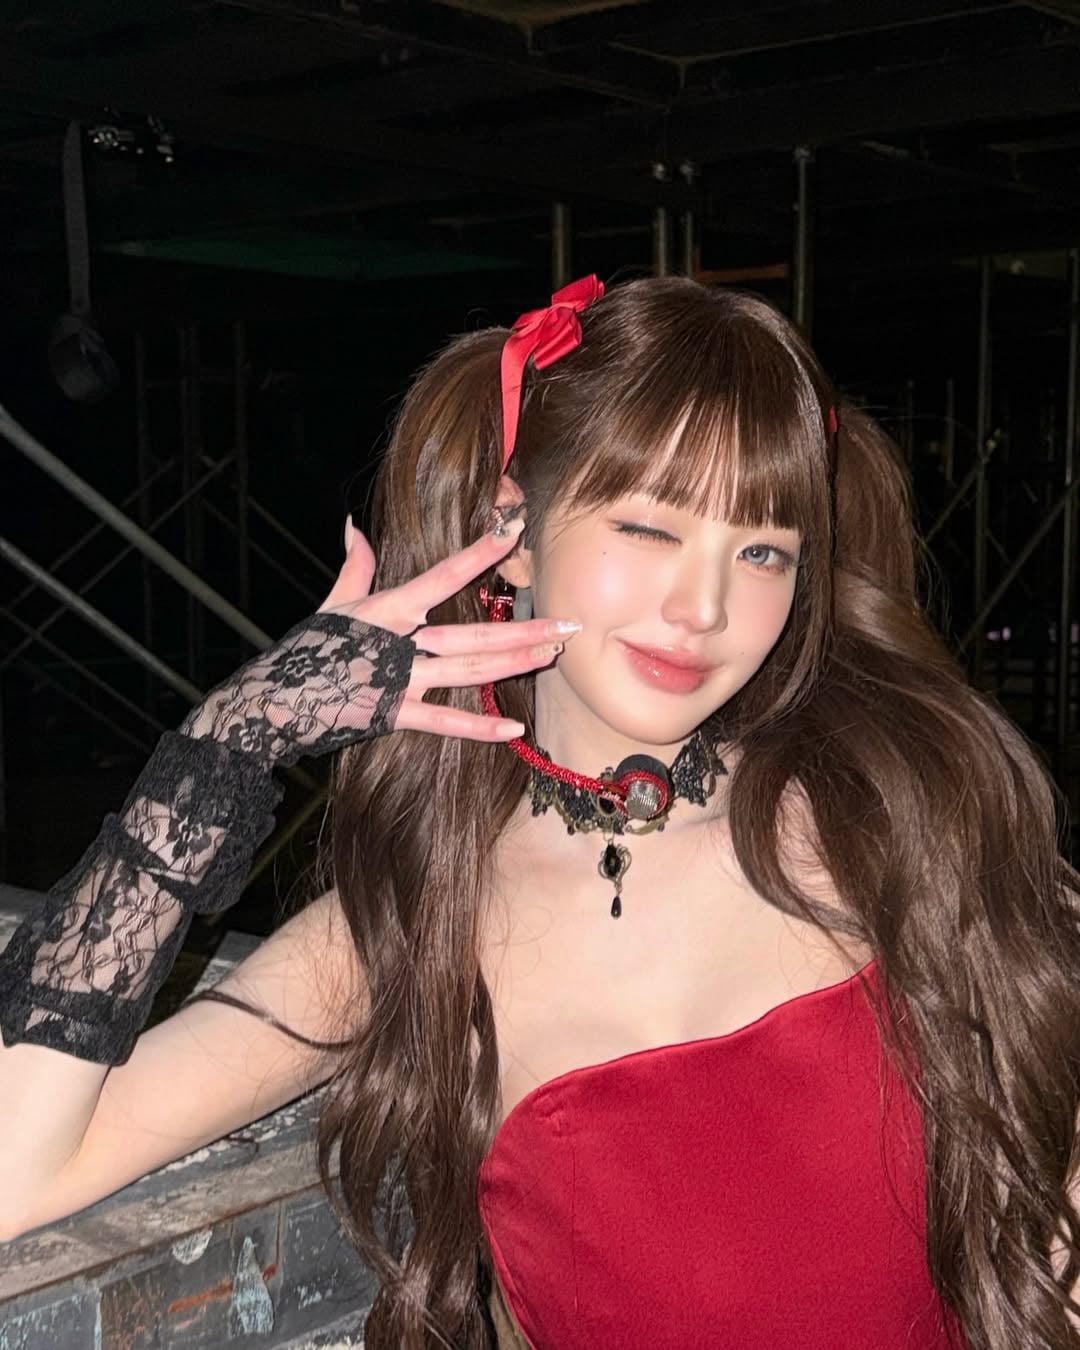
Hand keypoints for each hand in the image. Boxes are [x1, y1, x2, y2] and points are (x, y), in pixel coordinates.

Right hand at [181, 515, 576, 764]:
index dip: (477, 554)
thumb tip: (354, 526)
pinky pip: (442, 723)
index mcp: (387, 610)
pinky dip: (478, 727)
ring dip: (513, 665)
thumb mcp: (331, 606)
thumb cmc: (304, 651)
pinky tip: (514, 727)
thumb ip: (354, 568)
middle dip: (524, 629)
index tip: (511, 534)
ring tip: (552, 655)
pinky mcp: (392, 715)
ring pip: (468, 672)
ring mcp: (398, 681)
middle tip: (569, 625)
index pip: (441, 576)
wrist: (269, 702)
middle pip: (473, 634)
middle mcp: (400, 643)